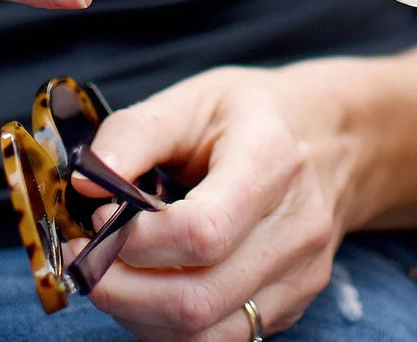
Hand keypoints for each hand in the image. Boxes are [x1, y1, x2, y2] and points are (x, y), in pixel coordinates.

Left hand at [81, 67, 356, 339]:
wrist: (332, 142)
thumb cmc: (253, 117)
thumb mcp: (193, 99)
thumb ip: (133, 135)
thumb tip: (84, 182)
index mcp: (271, 161)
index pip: (201, 232)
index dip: (135, 240)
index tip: (99, 218)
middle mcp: (295, 228)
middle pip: (196, 298)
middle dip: (120, 290)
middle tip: (86, 259)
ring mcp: (299, 275)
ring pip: (203, 333)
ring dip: (138, 315)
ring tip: (112, 275)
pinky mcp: (293, 304)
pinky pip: (220, 339)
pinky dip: (168, 327)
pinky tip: (149, 289)